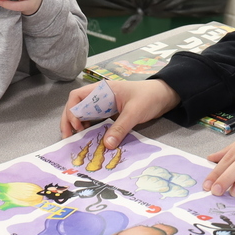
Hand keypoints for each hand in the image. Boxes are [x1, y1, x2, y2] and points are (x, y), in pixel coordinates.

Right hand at [60, 79, 181, 147]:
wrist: (166, 96)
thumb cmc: (149, 97)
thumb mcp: (135, 112)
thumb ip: (121, 127)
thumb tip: (107, 144)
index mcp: (103, 89)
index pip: (77, 97)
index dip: (72, 111)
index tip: (78, 126)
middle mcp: (100, 96)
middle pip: (77, 107)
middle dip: (70, 121)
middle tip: (68, 138)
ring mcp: (105, 105)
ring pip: (85, 115)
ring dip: (79, 127)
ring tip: (77, 141)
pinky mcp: (111, 114)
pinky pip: (96, 121)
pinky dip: (91, 130)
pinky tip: (91, 139)